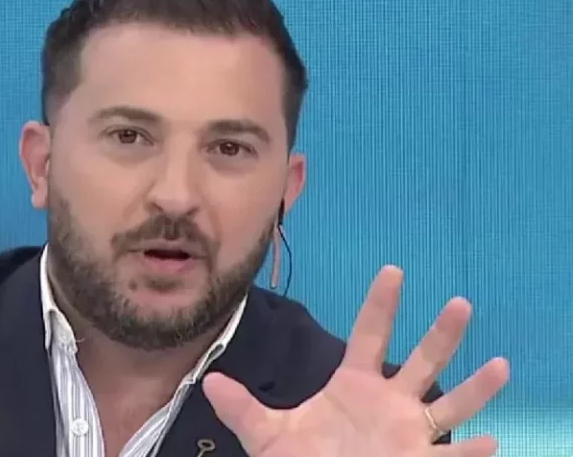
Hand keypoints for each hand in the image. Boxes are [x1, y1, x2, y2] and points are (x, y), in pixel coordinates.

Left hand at [204, 266, 509, 456]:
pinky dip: (472, 453)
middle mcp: (389, 403)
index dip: (381, 303)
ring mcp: (408, 434)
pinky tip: (492, 442)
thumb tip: (208, 382)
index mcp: (354, 385)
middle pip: (420, 361)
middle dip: (440, 334)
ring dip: (476, 388)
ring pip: (449, 405)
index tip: (393, 270)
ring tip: (500, 365)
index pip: (369, 335)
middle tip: (459, 303)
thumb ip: (243, 408)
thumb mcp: (267, 436)